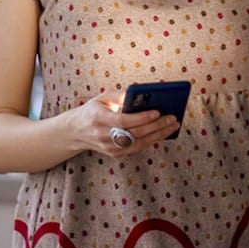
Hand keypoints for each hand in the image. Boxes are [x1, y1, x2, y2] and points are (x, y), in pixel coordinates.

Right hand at [63, 97, 177, 157]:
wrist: (76, 131)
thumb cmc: (92, 111)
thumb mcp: (102, 98)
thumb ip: (120, 95)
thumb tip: (140, 93)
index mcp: (98, 119)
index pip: (122, 121)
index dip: (140, 118)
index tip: (157, 112)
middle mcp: (103, 136)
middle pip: (134, 133)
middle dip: (156, 126)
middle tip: (172, 118)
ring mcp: (109, 148)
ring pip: (138, 143)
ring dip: (158, 135)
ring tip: (172, 125)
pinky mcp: (115, 154)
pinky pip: (137, 148)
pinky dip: (151, 140)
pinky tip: (163, 132)